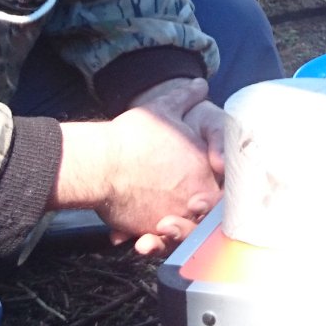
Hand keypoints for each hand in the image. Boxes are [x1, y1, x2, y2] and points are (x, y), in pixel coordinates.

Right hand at [55, 79, 223, 256]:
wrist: (99, 162)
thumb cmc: (133, 136)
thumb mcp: (164, 108)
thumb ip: (186, 97)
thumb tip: (200, 85)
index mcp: (204, 172)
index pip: (227, 189)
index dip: (221, 187)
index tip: (210, 184)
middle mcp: (193, 199)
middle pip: (207, 215)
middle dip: (199, 211)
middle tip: (187, 203)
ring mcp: (171, 217)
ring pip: (183, 232)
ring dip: (175, 228)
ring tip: (162, 220)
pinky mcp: (147, 230)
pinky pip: (156, 240)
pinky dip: (152, 238)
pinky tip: (143, 233)